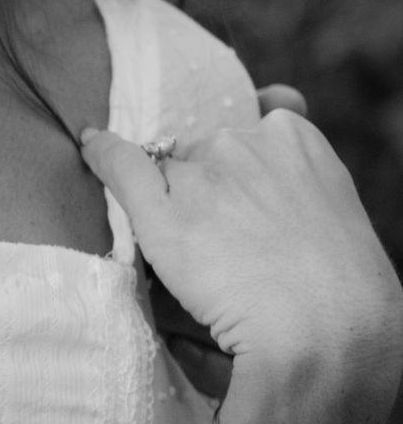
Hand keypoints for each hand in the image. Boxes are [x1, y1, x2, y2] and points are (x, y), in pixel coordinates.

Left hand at [80, 108, 402, 389]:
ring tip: (196, 251)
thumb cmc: (334, 281)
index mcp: (294, 137)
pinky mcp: (163, 211)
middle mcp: (243, 144)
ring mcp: (201, 176)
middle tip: (225, 243)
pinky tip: (90, 147)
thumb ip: (294, 151)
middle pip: (201, 153)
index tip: (245, 203)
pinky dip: (101, 155)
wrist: (319, 328)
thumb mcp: (330, 198)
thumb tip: (274, 95)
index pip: (247, 130)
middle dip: (204, 187)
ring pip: (166, 172)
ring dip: (168, 199)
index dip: (239, 170)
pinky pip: (120, 165)